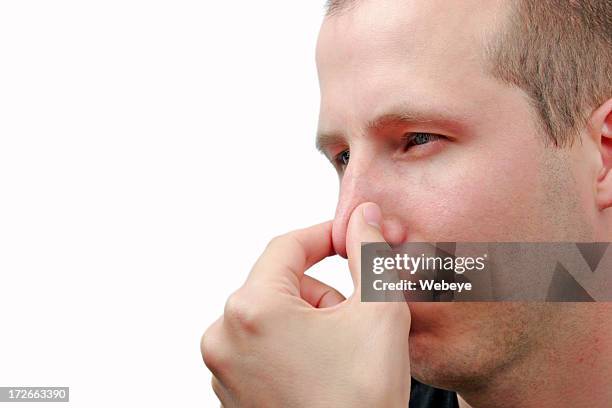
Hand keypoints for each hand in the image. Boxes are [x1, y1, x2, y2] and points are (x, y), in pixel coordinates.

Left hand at [201, 203, 411, 406]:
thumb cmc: (361, 402)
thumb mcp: (378, 312)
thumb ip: (367, 253)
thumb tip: (362, 216)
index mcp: (251, 310)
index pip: (288, 246)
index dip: (327, 236)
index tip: (352, 238)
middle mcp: (224, 337)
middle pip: (281, 283)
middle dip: (324, 291)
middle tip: (357, 318)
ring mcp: (223, 368)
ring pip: (273, 315)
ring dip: (311, 321)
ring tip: (342, 354)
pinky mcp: (230, 391)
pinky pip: (263, 346)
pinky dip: (294, 345)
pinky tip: (323, 371)